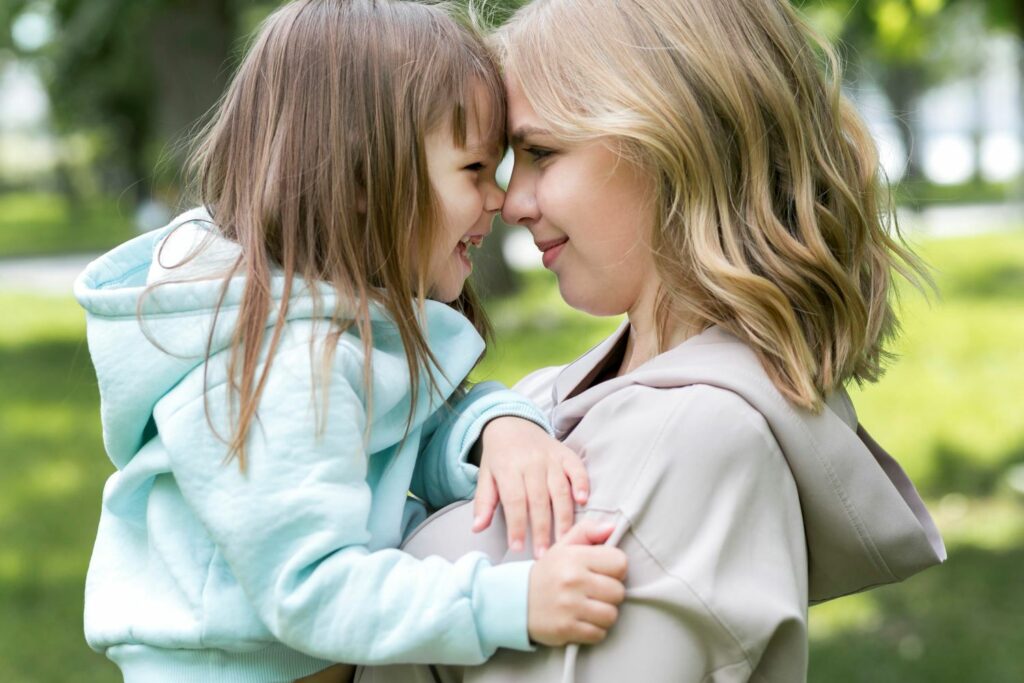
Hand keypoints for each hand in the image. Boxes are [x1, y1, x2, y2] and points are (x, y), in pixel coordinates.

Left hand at [473, 416, 589, 557]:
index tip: (518, 548)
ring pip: (560, 489)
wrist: (511, 422)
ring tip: (565, 540)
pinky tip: (583, 501)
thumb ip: (484, 502)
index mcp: (508, 468)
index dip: (516, 526)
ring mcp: (551, 458)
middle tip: (545, 554)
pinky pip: (577, 468)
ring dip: (564, 516)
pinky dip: (582, 483)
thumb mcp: (485, 476)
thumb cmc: (499, 456)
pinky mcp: (566, 454)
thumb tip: (477, 528)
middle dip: (542, 529)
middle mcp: (531, 463)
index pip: (514, 501)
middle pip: (538, 500)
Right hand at [527, 521, 627, 646]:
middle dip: (610, 594)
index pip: (619, 563)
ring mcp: (569, 606)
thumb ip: (588, 531)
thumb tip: (612, 528)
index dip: (615, 569)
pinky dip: (594, 631)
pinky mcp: (566, 628)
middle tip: (594, 592)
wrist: (515, 600)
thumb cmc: (547, 572)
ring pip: (611, 615)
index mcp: (575, 557)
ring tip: (589, 608)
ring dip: (603, 614)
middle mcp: (573, 580)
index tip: (603, 573)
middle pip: (618, 592)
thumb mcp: (563, 546)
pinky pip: (599, 634)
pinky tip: (582, 621)